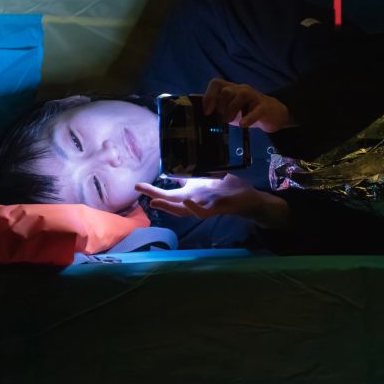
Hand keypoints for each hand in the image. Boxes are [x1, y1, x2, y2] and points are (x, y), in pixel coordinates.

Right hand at [135, 175, 288, 228]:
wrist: (246, 199)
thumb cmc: (225, 189)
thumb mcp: (204, 180)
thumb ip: (188, 178)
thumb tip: (173, 171)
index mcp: (191, 193)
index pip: (168, 193)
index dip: (152, 190)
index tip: (136, 185)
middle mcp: (194, 201)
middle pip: (171, 201)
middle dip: (154, 195)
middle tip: (139, 188)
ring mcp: (204, 205)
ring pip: (183, 209)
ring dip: (169, 206)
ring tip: (155, 201)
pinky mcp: (217, 209)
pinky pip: (203, 211)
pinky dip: (194, 207)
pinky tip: (187, 200)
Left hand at [202, 78, 296, 132]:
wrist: (273, 114)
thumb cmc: (247, 112)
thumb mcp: (230, 110)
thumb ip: (217, 108)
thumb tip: (199, 113)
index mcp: (231, 89)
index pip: (216, 83)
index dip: (209, 96)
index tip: (207, 111)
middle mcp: (241, 89)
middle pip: (227, 90)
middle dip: (221, 105)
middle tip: (222, 118)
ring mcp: (254, 96)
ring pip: (241, 95)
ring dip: (232, 110)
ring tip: (230, 121)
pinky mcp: (264, 107)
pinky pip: (256, 109)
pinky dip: (248, 118)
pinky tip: (243, 124)